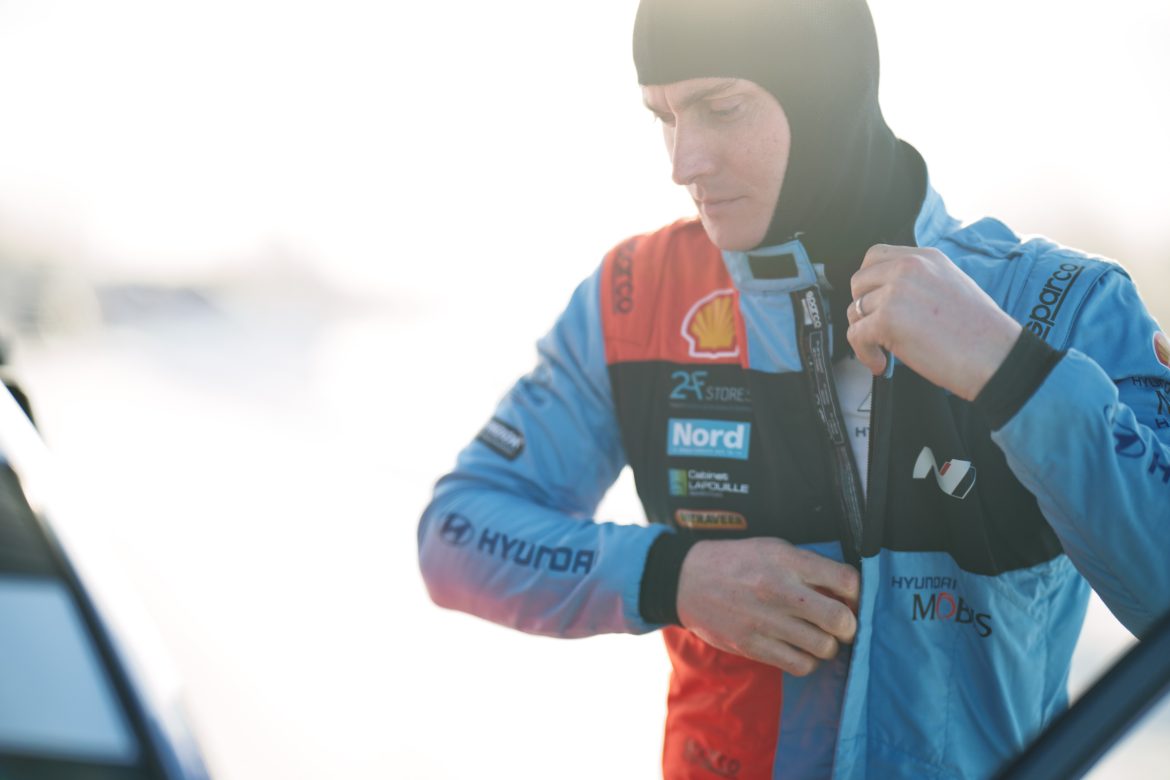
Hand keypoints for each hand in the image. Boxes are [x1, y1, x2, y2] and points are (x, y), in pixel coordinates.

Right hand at [676, 538, 859, 675]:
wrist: (687, 580)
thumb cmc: (736, 562)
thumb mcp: (773, 549)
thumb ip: (808, 566)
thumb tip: (846, 590)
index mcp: (787, 561)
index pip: (846, 581)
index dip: (857, 594)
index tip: (851, 599)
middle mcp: (779, 590)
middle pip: (840, 620)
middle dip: (848, 626)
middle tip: (841, 624)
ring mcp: (765, 621)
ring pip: (824, 647)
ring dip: (827, 645)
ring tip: (817, 636)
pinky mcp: (752, 645)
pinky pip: (799, 665)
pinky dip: (808, 661)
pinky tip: (800, 649)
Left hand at [846, 244, 1021, 400]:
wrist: (996, 357)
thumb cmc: (979, 333)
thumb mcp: (950, 287)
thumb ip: (918, 283)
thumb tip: (885, 296)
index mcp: (926, 258)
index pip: (875, 256)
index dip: (869, 282)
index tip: (875, 302)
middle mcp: (909, 268)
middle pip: (858, 282)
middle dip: (862, 308)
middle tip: (875, 329)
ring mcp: (896, 292)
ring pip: (855, 312)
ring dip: (865, 336)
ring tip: (884, 352)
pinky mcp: (887, 319)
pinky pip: (855, 336)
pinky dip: (864, 354)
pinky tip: (882, 364)